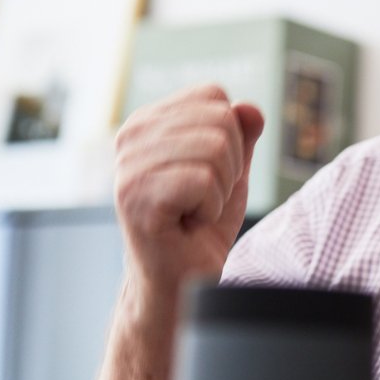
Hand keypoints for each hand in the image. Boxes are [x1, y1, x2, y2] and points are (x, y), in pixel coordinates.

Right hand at [112, 85, 265, 291]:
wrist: (180, 285)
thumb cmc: (201, 229)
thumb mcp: (230, 173)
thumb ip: (240, 136)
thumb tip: (251, 108)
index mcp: (147, 121)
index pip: (214, 95)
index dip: (231, 136)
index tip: (210, 174)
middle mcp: (130, 136)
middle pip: (220, 119)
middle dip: (230, 165)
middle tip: (203, 198)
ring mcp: (128, 166)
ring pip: (216, 148)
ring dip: (220, 190)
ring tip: (194, 212)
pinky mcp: (136, 197)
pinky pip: (203, 180)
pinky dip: (210, 210)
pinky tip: (187, 225)